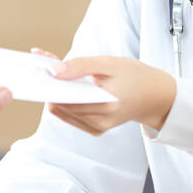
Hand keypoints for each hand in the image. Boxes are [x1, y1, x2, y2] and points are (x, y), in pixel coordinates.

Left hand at [42, 51, 176, 135]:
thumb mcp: (109, 63)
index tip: (39, 69)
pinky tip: (65, 87)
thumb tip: (53, 71)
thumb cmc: (133, 76)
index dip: (50, 83)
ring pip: (63, 111)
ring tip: (57, 74)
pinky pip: (70, 116)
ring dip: (56, 93)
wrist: (154, 95)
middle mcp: (101, 121)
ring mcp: (98, 128)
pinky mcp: (96, 129)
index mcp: (106, 104)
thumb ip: (80, 66)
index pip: (67, 97)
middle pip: (62, 104)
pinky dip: (64, 102)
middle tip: (45, 66)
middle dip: (51, 85)